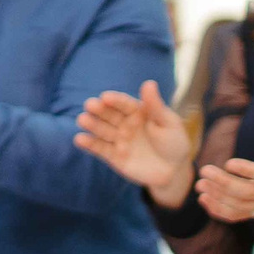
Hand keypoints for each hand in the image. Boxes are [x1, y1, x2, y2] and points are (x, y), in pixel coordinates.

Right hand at [75, 80, 192, 206]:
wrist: (174, 171)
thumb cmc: (174, 143)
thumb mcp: (168, 123)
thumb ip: (156, 106)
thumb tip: (149, 83)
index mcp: (138, 112)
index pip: (124, 104)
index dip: (115, 100)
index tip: (106, 97)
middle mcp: (124, 123)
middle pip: (109, 115)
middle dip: (99, 110)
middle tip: (89, 105)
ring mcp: (118, 139)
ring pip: (102, 130)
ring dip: (92, 124)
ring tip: (82, 120)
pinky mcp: (113, 156)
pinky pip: (100, 149)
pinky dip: (89, 144)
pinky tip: (80, 139)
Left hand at [195, 112, 253, 226]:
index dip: (247, 171)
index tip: (228, 163)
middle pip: (247, 193)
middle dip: (224, 183)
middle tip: (205, 171)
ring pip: (240, 206)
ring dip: (218, 197)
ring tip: (200, 184)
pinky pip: (238, 216)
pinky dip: (219, 211)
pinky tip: (204, 199)